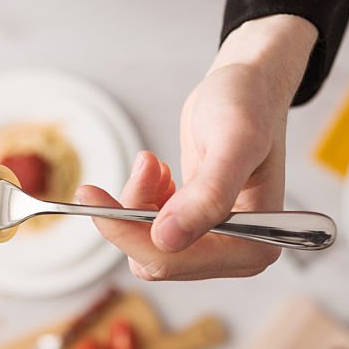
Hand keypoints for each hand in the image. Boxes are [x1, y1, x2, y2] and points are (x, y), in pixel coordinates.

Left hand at [76, 15, 316, 279]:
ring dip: (139, 204)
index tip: (94, 197)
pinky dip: (143, 202)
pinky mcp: (197, 230)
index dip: (130, 234)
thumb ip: (208, 193)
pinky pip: (150, 233)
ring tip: (152, 163)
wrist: (248, 88)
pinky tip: (158, 173)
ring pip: (148, 246)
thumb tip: (168, 238)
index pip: (176, 261)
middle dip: (133, 215)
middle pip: (158, 259)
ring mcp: (217, 246)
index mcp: (255, 245)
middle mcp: (238, 254)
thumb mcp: (233, 141)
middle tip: (137, 166)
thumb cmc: (249, 104)